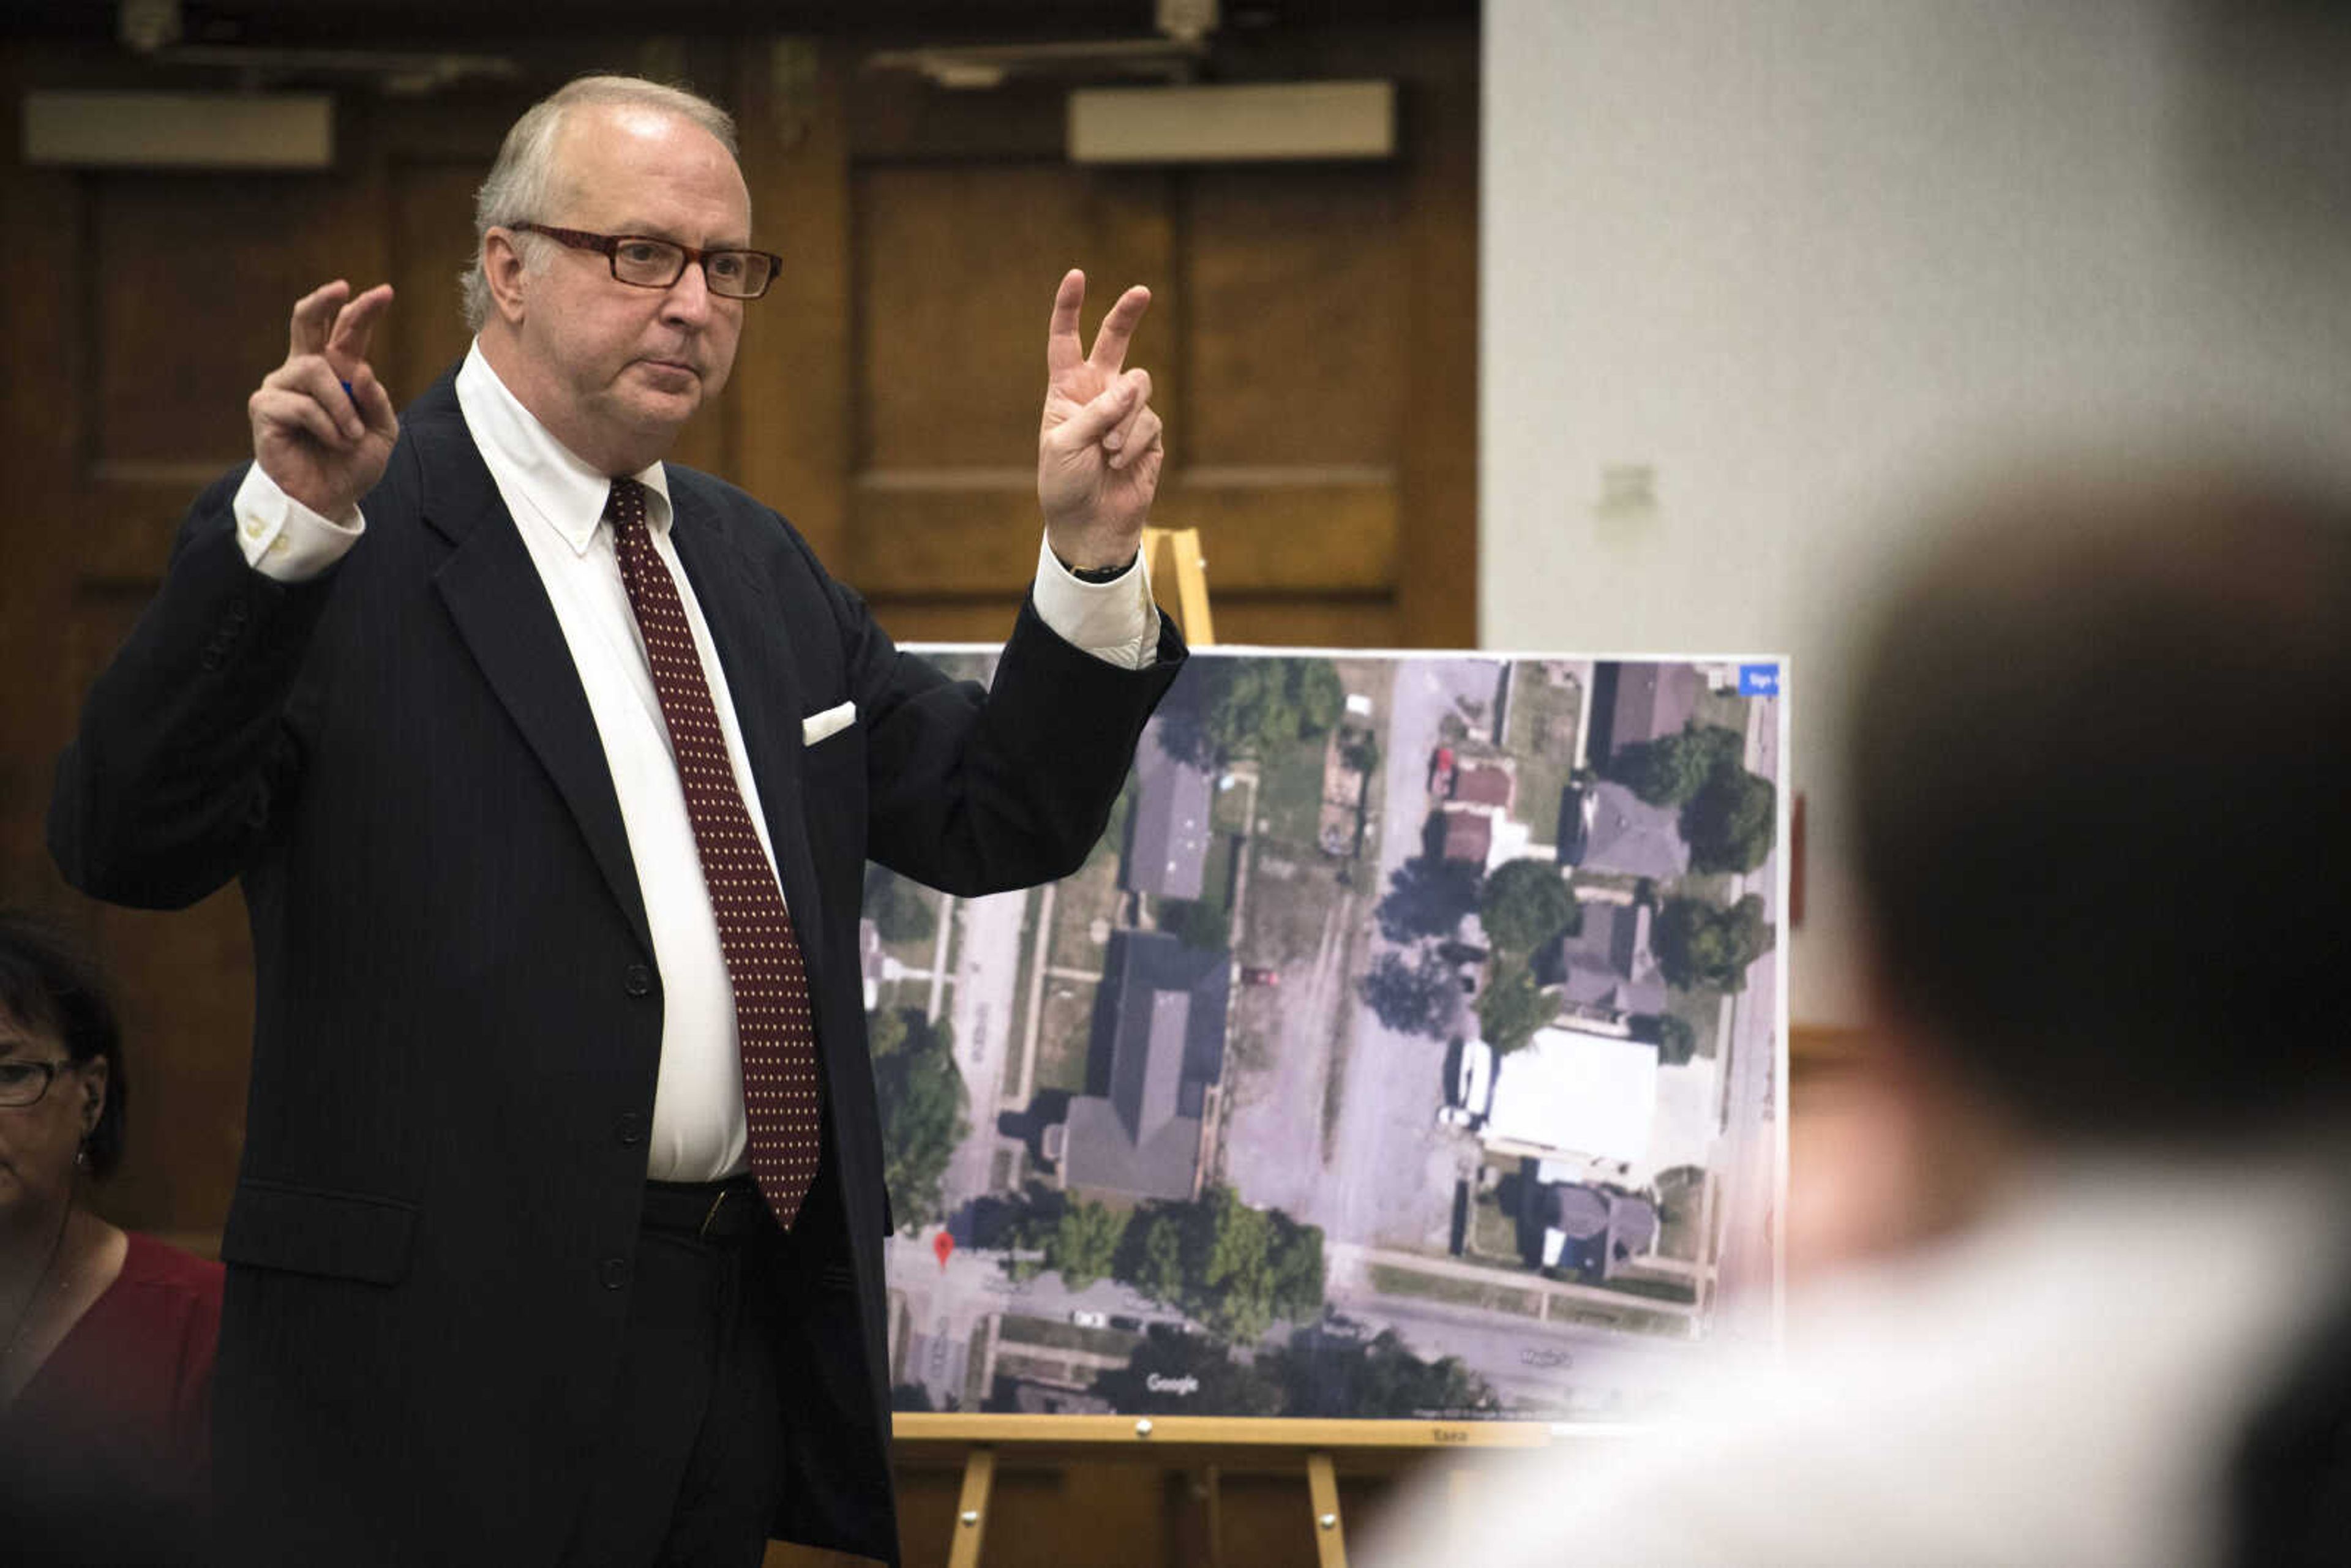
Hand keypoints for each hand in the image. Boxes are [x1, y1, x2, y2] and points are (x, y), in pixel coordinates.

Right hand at [248, 280, 398, 521]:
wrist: (327, 500)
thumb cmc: (350, 464)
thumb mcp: (381, 432)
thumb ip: (377, 400)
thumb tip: (362, 370)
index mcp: (335, 373)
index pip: (345, 333)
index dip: (362, 311)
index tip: (384, 292)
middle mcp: (304, 372)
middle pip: (306, 322)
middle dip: (322, 300)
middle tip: (341, 288)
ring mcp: (281, 386)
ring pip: (315, 369)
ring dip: (342, 405)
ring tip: (351, 435)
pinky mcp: (265, 408)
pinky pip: (303, 404)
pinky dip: (327, 425)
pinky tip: (332, 442)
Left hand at [1037, 269, 1162, 570]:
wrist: (1089, 524)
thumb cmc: (1064, 485)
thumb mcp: (1065, 445)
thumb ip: (1096, 413)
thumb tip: (1131, 387)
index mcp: (1066, 390)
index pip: (1065, 341)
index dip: (1069, 308)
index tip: (1077, 275)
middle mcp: (1098, 393)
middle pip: (1114, 342)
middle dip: (1126, 315)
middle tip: (1141, 291)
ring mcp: (1125, 411)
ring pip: (1139, 388)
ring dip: (1124, 419)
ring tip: (1109, 452)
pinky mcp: (1149, 433)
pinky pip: (1149, 420)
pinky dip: (1134, 442)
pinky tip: (1121, 464)